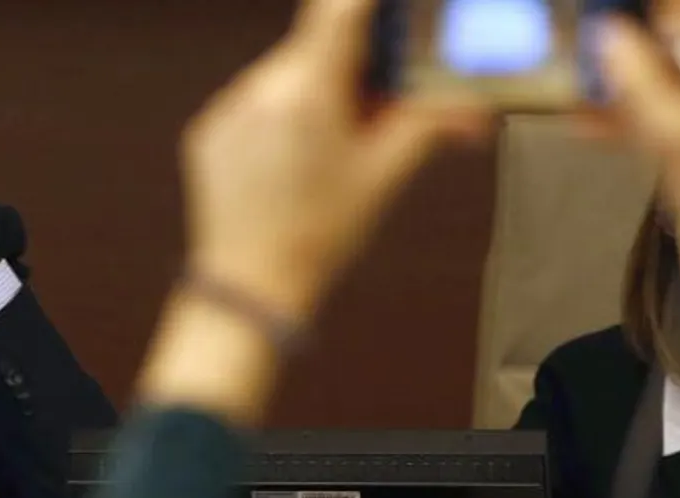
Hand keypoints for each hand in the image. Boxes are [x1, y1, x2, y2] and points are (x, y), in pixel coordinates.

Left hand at [183, 0, 489, 320]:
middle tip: (372, 106)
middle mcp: (261, 88)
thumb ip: (429, 123)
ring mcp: (227, 107)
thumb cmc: (319, 235)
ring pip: (284, 77)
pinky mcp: (205, 130)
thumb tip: (473, 108)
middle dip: (350, 67)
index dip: (368, 4)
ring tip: (325, 151)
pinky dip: (277, 119)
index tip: (386, 10)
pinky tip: (287, 166)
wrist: (249, 286)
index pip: (342, 11)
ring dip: (313, 94)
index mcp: (308, 90)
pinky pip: (252, 104)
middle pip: (317, 48)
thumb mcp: (384, 175)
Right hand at [602, 1, 679, 258]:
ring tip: (577, 79)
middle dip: (638, 40)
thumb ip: (637, 81)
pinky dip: (629, 116)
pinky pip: (666, 117)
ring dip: (625, 80)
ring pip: (671, 81)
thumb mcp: (672, 135)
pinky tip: (584, 120)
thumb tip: (607, 34)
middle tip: (589, 40)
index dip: (669, 4)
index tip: (619, 6)